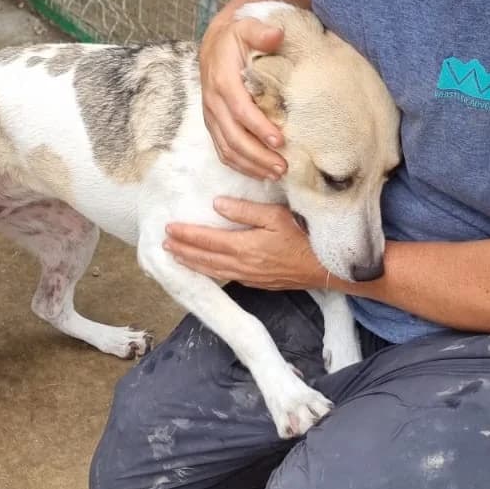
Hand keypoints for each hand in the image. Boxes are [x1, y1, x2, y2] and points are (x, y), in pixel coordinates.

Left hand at [164, 198, 330, 289]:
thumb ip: (246, 211)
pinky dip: (210, 273)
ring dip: (192, 264)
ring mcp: (249, 277)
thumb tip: (217, 205)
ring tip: (176, 258)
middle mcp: (242, 265)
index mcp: (245, 246)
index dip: (186, 235)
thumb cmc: (304, 238)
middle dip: (183, 251)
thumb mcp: (276, 216)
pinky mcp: (257, 283)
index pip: (207, 240)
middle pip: (204, 259)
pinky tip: (205, 269)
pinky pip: (226, 278)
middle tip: (164, 245)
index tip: (169, 229)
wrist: (324, 269)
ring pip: (213, 271)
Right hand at [199, 13, 286, 179]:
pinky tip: (260, 172)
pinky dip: (240, 165)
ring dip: (251, 165)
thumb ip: (261, 32)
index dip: (258, 127)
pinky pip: (223, 151)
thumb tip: (276, 35)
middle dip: (258, 155)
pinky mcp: (214, 125)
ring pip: (227, 148)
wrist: (214, 45)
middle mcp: (214, 102)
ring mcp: (212, 117)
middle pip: (234, 136)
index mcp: (223, 80)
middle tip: (283, 166)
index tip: (280, 140)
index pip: (240, 109)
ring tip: (276, 173)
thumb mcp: (247, 27)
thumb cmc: (236, 38)